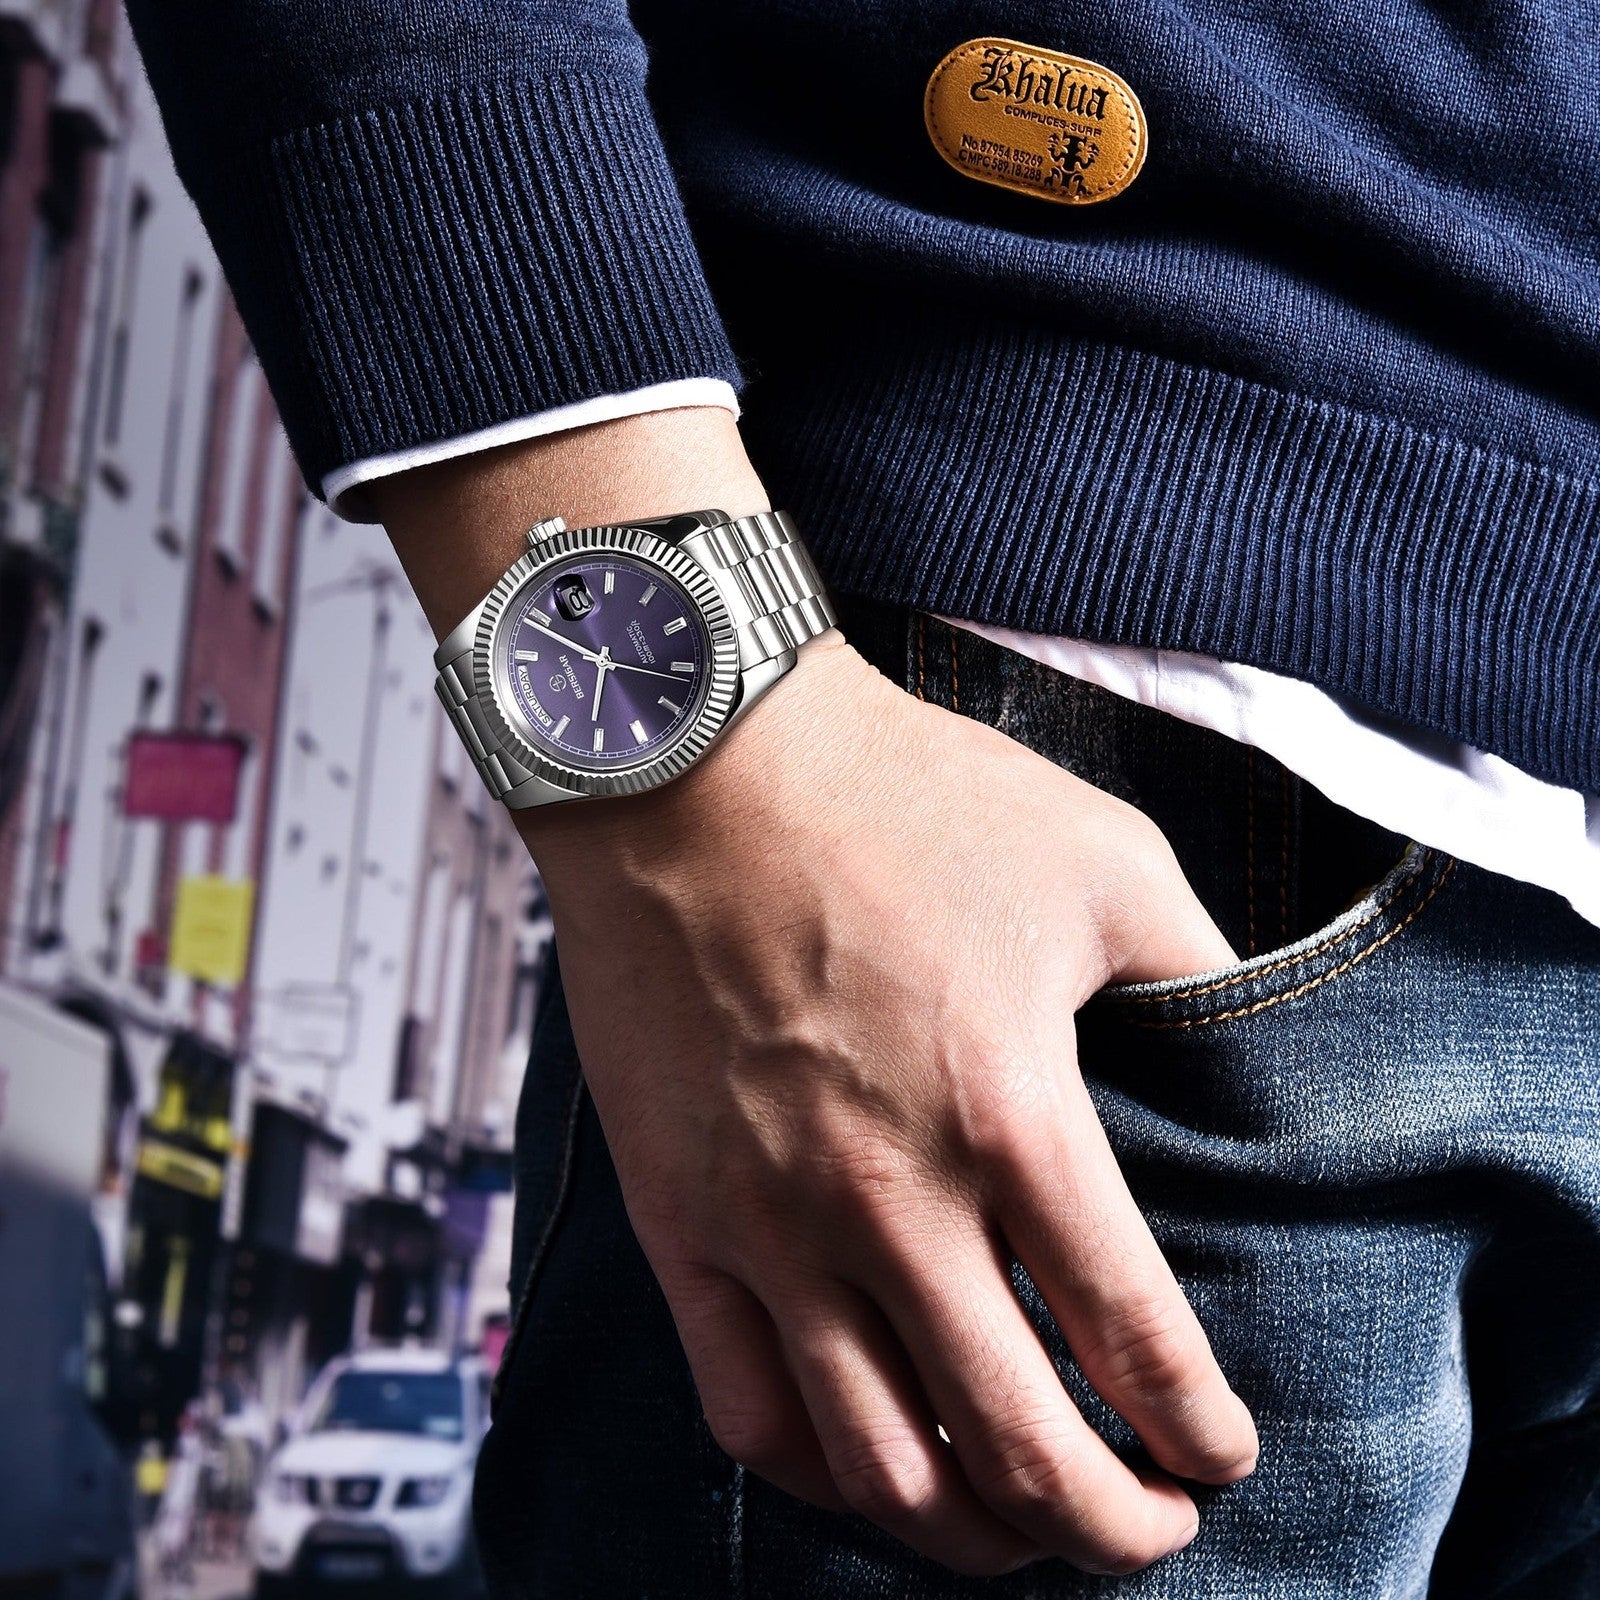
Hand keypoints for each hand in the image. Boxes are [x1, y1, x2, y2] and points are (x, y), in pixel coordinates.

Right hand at [522, 632, 1259, 1577]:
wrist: (698, 761)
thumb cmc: (894, 796)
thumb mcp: (1101, 860)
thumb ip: (1195, 969)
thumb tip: (1244, 1042)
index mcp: (1013, 1116)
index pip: (1134, 1341)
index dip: (1196, 1427)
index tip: (1217, 1454)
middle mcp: (889, 1201)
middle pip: (1018, 1444)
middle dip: (1109, 1525)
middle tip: (1149, 1531)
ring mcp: (769, 1224)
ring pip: (878, 1462)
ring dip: (969, 1532)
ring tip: (1014, 1529)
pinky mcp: (678, 1218)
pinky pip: (743, 1404)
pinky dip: (818, 1471)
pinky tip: (866, 1461)